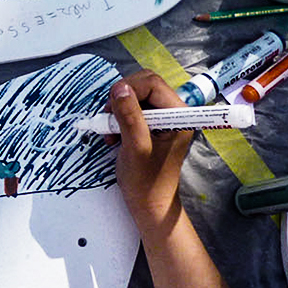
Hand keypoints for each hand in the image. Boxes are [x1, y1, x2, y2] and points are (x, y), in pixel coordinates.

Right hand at [107, 70, 193, 235]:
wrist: (149, 204)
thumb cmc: (146, 181)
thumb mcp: (135, 147)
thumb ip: (129, 116)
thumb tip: (120, 88)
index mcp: (179, 115)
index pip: (152, 84)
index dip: (128, 89)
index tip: (110, 108)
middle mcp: (174, 113)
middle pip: (144, 86)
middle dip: (122, 98)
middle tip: (108, 117)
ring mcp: (164, 120)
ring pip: (136, 97)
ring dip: (118, 110)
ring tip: (110, 132)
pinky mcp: (153, 127)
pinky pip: (133, 110)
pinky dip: (119, 119)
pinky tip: (113, 136)